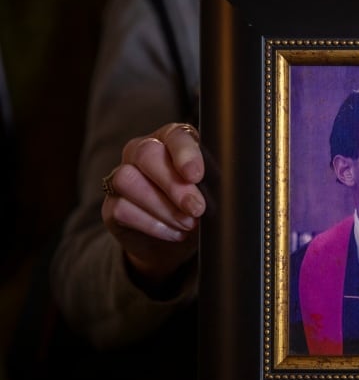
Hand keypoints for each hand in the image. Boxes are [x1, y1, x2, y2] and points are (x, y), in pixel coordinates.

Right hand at [101, 122, 204, 285]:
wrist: (175, 243)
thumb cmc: (197, 208)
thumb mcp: (212, 193)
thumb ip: (215, 182)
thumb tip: (227, 187)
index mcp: (171, 141)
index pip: (175, 135)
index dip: (185, 153)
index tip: (196, 175)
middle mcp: (142, 152)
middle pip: (146, 154)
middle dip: (173, 184)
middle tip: (196, 208)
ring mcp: (121, 177)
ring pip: (128, 179)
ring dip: (162, 206)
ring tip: (188, 224)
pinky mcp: (111, 205)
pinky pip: (121, 208)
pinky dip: (151, 224)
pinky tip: (173, 232)